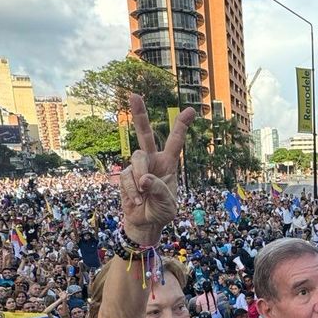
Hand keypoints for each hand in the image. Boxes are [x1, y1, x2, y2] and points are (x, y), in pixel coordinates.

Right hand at [119, 95, 194, 238]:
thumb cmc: (162, 211)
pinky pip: (127, 177)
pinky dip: (132, 192)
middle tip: (134, 94)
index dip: (182, 125)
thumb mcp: (168, 204)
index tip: (191, 110)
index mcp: (168, 163)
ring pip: (136, 160)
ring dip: (140, 178)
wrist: (145, 223)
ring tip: (144, 196)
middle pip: (145, 134)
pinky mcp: (126, 177)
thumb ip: (160, 190)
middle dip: (140, 115)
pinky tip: (137, 201)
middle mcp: (152, 161)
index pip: (176, 142)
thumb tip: (143, 179)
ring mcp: (138, 167)